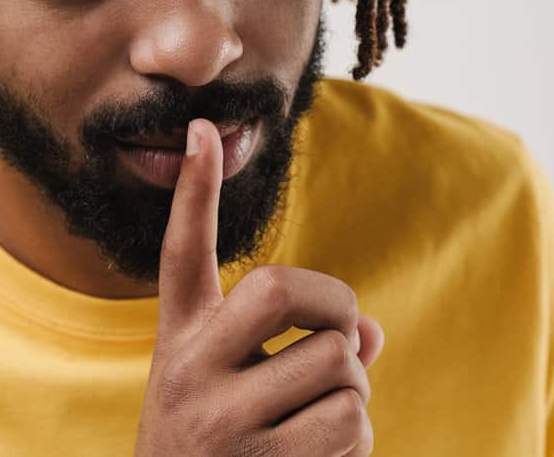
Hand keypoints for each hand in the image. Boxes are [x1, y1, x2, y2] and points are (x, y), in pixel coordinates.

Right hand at [134, 118, 384, 456]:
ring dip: (352, 393)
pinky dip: (358, 441)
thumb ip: (300, 347)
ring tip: (316, 423)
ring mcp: (222, 424)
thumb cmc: (225, 451)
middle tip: (340, 339)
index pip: (183, 253)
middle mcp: (189, 373)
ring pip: (339, 366)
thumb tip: (371, 335)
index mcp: (181, 342)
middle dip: (337, 309)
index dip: (191, 189)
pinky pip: (352, 425)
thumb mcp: (239, 391)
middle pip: (288, 290)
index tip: (200, 129)